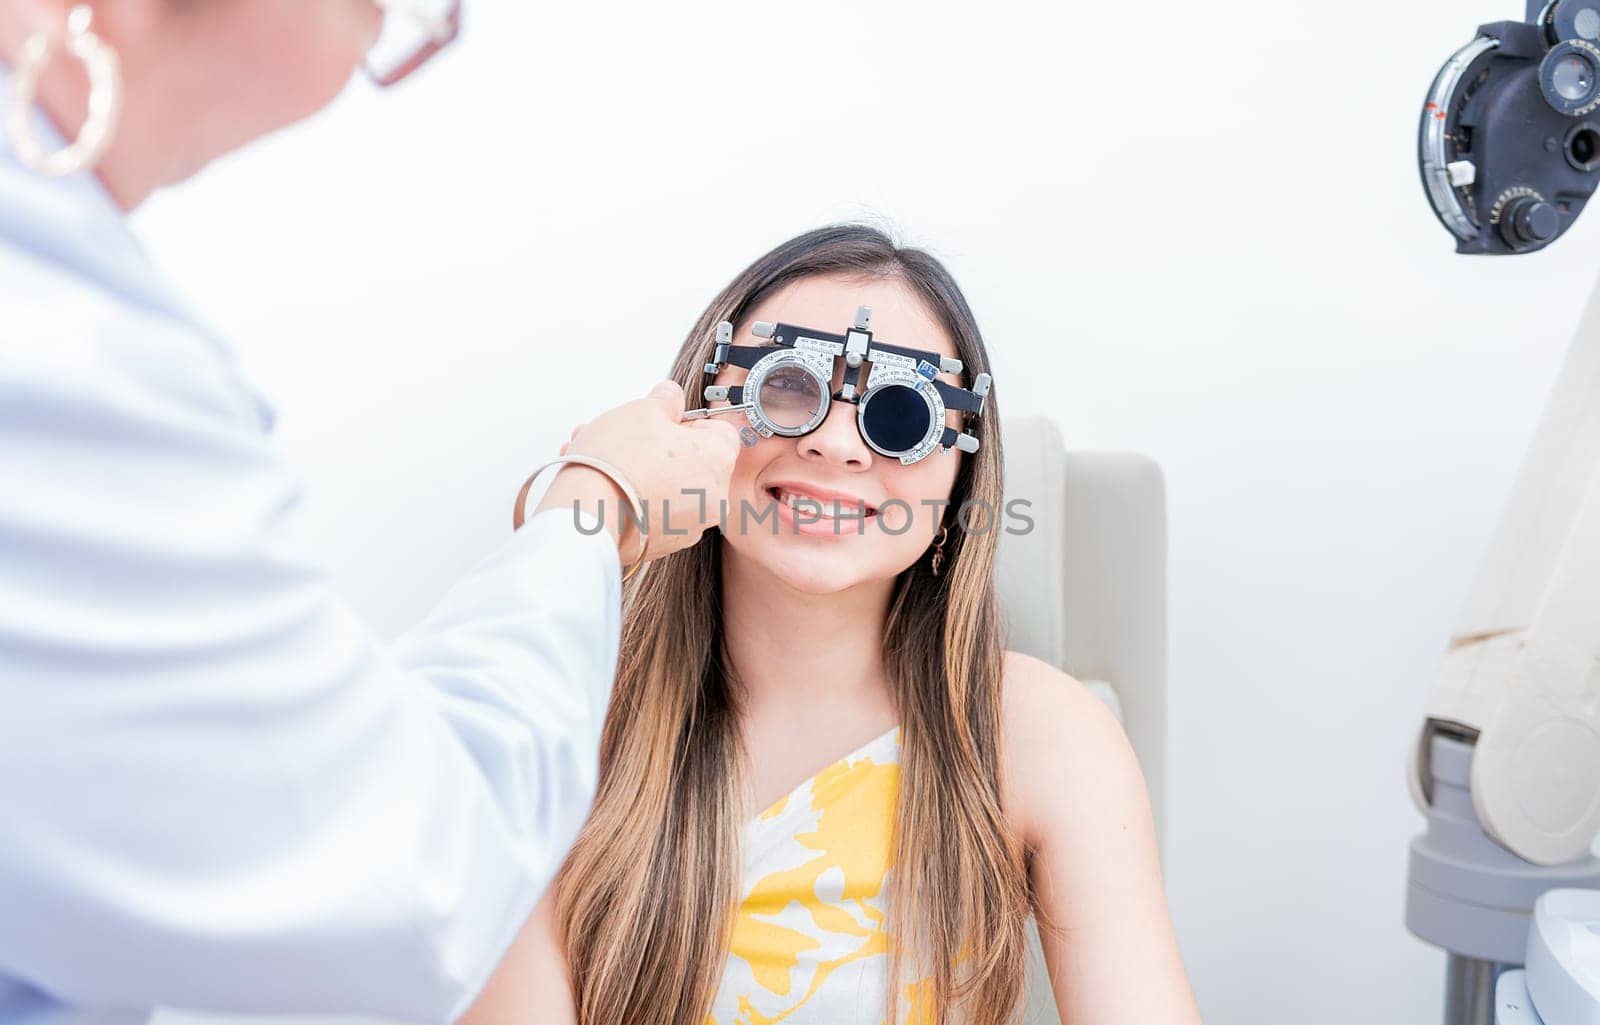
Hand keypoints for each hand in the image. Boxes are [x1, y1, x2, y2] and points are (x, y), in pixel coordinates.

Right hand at [536, 380, 740, 566]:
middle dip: (657, 445)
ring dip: (641, 468)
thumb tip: (670, 397)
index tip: (663, 422)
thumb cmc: (617, 463)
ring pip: (670, 485)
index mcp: (719, 460)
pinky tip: (606, 483)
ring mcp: (691, 525)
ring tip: (602, 455)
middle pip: (692, 460)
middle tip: (626, 435)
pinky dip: (638, 497)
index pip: (719, 431)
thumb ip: (665, 400)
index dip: (688, 422)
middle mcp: (715, 498)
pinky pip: (658, 510)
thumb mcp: (643, 410)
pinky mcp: (666, 543)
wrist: (586, 515)